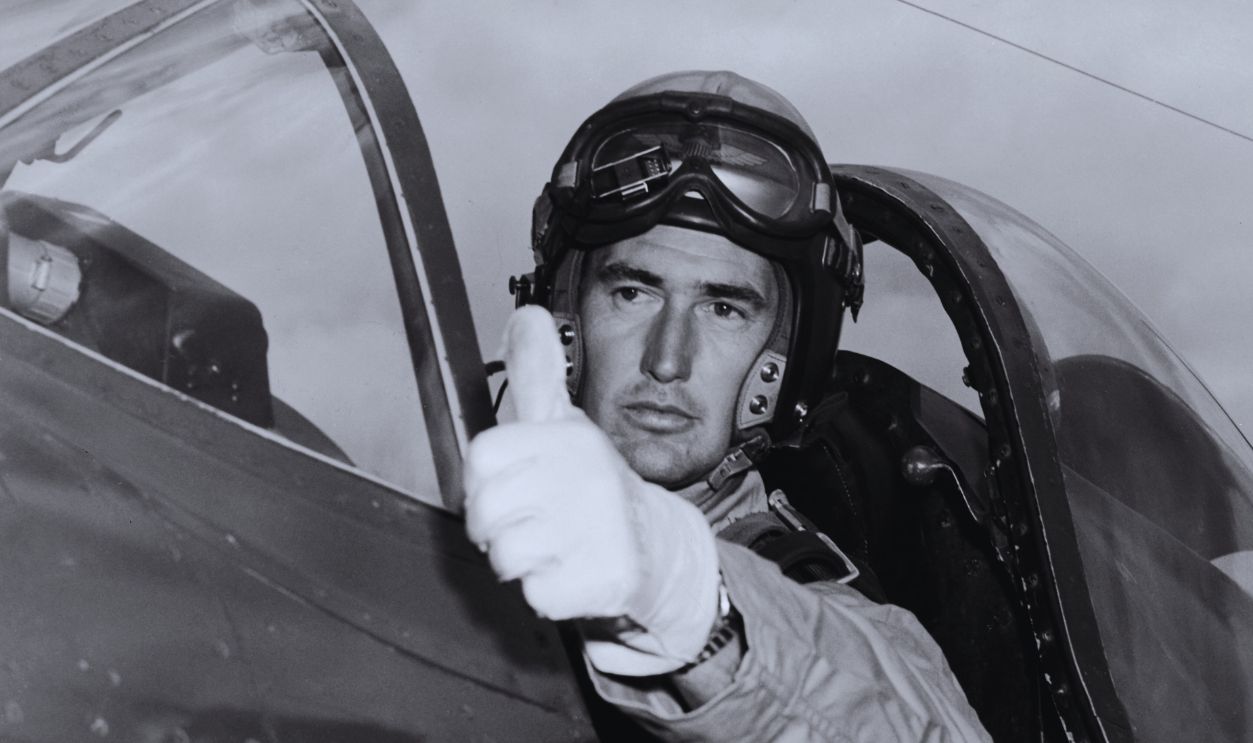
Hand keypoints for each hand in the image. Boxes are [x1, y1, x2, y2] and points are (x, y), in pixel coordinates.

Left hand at [463, 306, 720, 674]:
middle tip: (531, 521)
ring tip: (554, 545)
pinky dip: (550, 592)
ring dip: (522, 561)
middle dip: (498, 526)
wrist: (656, 548)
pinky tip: (575, 571)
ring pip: (505, 556)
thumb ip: (537, 373)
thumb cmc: (594, 486)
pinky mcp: (602, 579)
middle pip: (484, 512)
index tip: (513, 484)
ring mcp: (596, 530)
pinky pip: (537, 594)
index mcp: (567, 439)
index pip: (482, 457)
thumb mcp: (565, 424)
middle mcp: (584, 478)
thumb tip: (527, 313)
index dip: (486, 479)